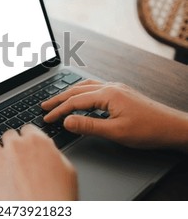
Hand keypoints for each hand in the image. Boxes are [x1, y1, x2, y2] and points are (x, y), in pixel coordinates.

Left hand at [0, 124, 77, 200]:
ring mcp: (0, 160)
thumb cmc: (59, 199)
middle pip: (8, 135)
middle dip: (10, 145)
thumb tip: (48, 150)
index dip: (27, 139)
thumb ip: (54, 154)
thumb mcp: (68, 172)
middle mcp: (17, 146)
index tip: (26, 146)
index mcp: (38, 142)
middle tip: (14, 157)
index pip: (27, 129)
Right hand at [42, 80, 187, 151]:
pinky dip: (81, 91)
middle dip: (58, 98)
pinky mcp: (121, 92)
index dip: (58, 110)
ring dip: (69, 93)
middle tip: (44, 106)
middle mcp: (110, 87)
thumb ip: (88, 126)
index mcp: (107, 94)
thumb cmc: (148, 130)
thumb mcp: (116, 132)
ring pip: (85, 86)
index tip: (47, 118)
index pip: (75, 101)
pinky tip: (81, 97)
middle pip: (77, 90)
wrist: (173, 126)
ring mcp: (116, 88)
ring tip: (57, 100)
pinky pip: (95, 87)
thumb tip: (67, 121)